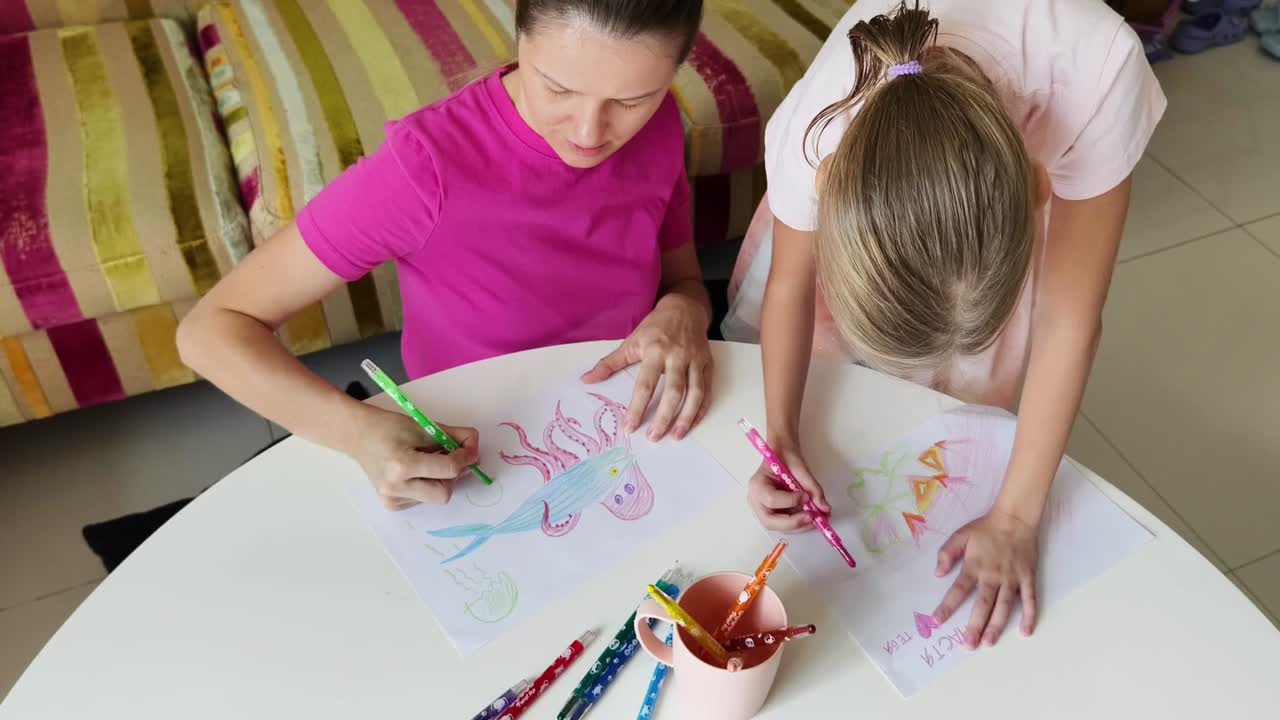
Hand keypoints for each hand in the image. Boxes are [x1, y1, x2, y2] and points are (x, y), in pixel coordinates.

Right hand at [351, 406, 479, 510]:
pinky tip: (415, 473)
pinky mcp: (391, 505)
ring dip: (440, 480)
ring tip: (428, 462)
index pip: (449, 469)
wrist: (359, 435)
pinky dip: (427, 486)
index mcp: (402, 465)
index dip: (466, 458)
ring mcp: (392, 499)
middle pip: (444, 492)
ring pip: (435, 497)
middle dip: (453, 476)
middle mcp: (395, 487)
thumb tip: (475, 448)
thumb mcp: (424, 426)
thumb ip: (453, 437)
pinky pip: (423, 500)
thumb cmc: (390, 427)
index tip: (472, 450)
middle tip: (451, 459)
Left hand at [582, 295, 711, 440]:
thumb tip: (586, 380)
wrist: (685, 308)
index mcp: (655, 350)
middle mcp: (677, 356)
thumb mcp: (630, 342)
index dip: (637, 407)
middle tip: (653, 437)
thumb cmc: (655, 327)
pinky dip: (701, 409)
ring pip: (695, 394)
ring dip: (686, 418)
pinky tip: (693, 424)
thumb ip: (609, 363)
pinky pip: (707, 391)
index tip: (630, 427)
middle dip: (664, 417)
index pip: (645, 384)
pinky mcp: (708, 364)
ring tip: (676, 437)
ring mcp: (695, 361)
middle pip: (673, 392)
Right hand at [747, 441, 831, 530]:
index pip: (771, 499)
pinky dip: (799, 523)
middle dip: (793, 522)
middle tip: (813, 518)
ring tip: (817, 519)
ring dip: (799, 526)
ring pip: (778, 527)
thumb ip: (812, 487)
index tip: (806, 496)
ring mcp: (763, 509)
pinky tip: (811, 517)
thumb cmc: (785, 457)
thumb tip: (824, 507)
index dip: (790, 501)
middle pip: (770, 521)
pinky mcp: (772, 513)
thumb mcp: (800, 467)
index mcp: (758, 484)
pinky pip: (784, 524)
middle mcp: (756, 500)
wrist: (781, 454)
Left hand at [932, 510, 1039, 648]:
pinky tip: (1026, 632)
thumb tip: (938, 573)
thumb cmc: (986, 527)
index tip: (937, 622)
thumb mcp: (960, 535)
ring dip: (997, 626)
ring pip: (1004, 606)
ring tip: (989, 643)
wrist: (1015, 517)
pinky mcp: (1028, 577)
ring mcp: (1012, 578)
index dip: (947, 607)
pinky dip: (1029, 616)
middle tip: (968, 645)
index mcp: (974, 565)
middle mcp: (993, 575)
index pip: (958, 590)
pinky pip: (1030, 599)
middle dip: (974, 626)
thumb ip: (947, 553)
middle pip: (982, 604)